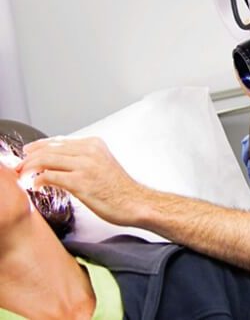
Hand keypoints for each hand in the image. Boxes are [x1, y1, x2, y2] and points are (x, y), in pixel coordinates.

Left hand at [17, 137, 146, 225]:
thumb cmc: (119, 188)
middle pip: (49, 148)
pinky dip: (39, 180)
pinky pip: (50, 177)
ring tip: (23, 175)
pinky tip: (36, 185)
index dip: (39, 146)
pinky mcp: (81, 182)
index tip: (28, 153)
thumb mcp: (102, 163)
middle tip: (19, 166)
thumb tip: (59, 162)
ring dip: (30, 168)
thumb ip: (82, 158)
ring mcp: (85, 165)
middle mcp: (89, 150)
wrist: (135, 202)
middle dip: (29, 157)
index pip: (59, 141)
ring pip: (46, 160)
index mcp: (95, 143)